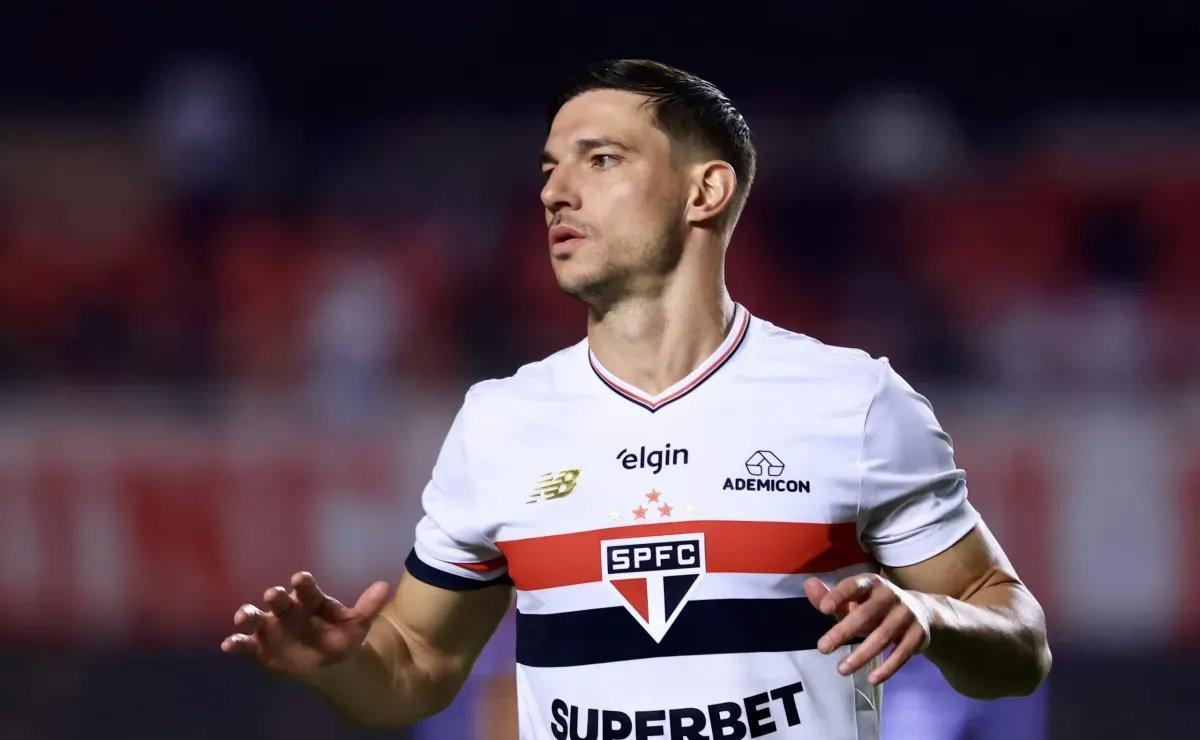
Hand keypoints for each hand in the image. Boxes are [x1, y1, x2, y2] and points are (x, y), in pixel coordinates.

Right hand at [221, 571, 390, 681]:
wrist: (327, 662)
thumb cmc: (341, 636)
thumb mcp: (357, 624)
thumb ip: (368, 606)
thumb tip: (385, 586)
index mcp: (310, 599)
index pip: (306, 588)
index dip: (303, 583)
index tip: (302, 579)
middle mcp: (287, 609)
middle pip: (279, 600)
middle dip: (275, 596)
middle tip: (272, 594)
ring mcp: (271, 627)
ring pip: (256, 617)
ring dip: (248, 615)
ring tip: (243, 617)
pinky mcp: (259, 646)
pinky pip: (245, 643)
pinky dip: (235, 643)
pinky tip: (227, 645)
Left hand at [804, 574, 931, 685]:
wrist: (922, 612)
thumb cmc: (875, 608)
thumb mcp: (853, 602)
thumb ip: (829, 597)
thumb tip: (808, 584)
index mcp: (871, 583)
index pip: (853, 586)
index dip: (839, 595)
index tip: (823, 609)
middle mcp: (890, 595)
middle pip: (866, 613)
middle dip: (844, 631)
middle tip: (822, 648)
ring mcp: (906, 614)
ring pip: (883, 636)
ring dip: (862, 655)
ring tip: (841, 670)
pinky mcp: (919, 634)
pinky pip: (903, 653)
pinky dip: (888, 668)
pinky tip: (872, 680)